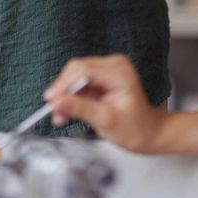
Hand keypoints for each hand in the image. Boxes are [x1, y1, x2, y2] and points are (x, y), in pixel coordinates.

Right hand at [44, 55, 172, 154]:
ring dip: (64, 96)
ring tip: (60, 116)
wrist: (148, 133)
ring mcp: (107, 70)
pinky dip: (70, 98)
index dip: (63, 84)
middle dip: (62, 91)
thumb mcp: (106, 121)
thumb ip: (80, 109)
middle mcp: (113, 65)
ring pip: (74, 77)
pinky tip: (67, 112)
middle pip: (76, 70)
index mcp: (119, 72)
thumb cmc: (135, 128)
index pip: (83, 70)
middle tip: (54, 111)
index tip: (50, 100)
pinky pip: (79, 84)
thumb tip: (56, 103)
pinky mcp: (101, 78)